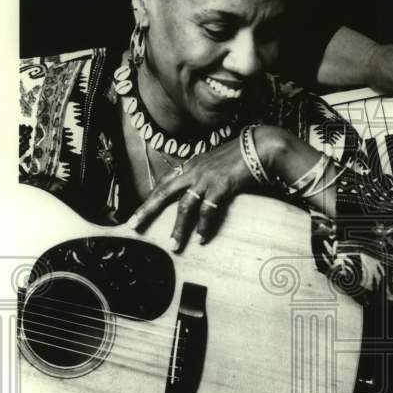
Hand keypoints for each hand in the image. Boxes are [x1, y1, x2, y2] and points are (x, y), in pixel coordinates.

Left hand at [127, 125, 288, 250]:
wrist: (259, 146)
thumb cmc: (241, 156)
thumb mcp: (215, 162)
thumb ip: (203, 174)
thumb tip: (197, 191)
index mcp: (191, 165)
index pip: (164, 182)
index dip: (150, 198)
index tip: (138, 212)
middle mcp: (194, 171)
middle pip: (163, 192)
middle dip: (147, 210)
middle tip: (134, 225)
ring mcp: (206, 178)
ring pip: (184, 206)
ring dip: (179, 228)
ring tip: (175, 245)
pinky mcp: (220, 186)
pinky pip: (208, 210)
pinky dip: (204, 226)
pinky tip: (202, 238)